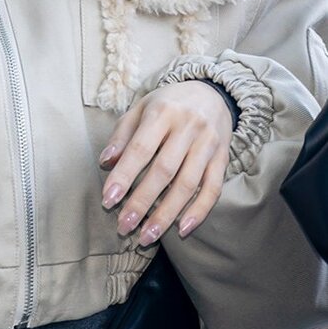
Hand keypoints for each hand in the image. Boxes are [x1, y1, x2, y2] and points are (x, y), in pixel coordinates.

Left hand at [98, 80, 231, 245]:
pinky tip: (182, 230)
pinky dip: (199, 211)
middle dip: (142, 202)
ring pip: (188, 185)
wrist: (212, 93)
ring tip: (147, 236)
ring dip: (166, 215)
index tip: (108, 200)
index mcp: (162, 112)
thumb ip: (122, 135)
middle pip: (163, 171)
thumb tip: (106, 162)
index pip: (140, 148)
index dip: (124, 175)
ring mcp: (208, 144)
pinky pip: (213, 189)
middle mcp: (187, 127)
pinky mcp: (222, 158)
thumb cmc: (168, 104)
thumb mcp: (141, 109)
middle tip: (124, 226)